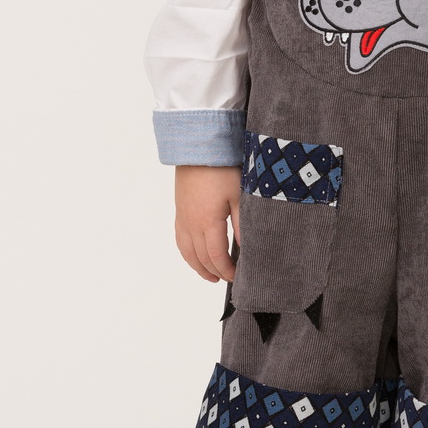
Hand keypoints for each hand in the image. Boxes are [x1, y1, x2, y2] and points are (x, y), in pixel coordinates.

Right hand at [173, 166, 240, 282]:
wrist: (197, 149)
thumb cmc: (220, 169)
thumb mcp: (238, 196)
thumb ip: (242, 224)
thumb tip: (248, 248)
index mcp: (207, 222)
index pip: (216, 256)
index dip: (227, 270)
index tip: (238, 275)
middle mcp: (191, 224)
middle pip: (201, 258)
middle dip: (216, 272)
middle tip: (230, 279)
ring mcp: (183, 219)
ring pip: (187, 253)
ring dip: (199, 268)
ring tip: (212, 277)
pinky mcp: (179, 212)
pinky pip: (180, 241)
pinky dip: (187, 254)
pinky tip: (195, 257)